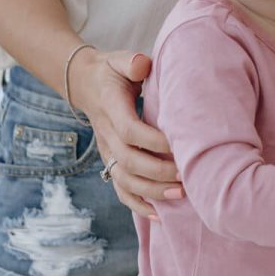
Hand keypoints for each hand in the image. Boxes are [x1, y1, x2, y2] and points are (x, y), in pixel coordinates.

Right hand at [73, 49, 182, 218]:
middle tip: (188, 175)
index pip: (130, 131)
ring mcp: (107, 152)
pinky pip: (120, 189)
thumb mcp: (119, 59)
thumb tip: (142, 66)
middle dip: (158, 172)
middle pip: (129, 161)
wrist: (86, 84)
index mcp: (112, 108)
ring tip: (181, 195)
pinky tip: (160, 215)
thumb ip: (131, 62)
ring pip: (125, 180)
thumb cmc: (113, 71)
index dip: (153, 141)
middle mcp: (107, 134)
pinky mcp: (111, 162)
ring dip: (152, 192)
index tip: (179, 144)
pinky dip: (138, 205)